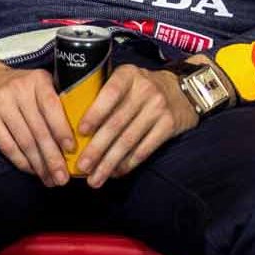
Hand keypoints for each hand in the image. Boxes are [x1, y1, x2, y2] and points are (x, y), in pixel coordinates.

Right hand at [0, 46, 74, 186]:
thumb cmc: (18, 87)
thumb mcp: (38, 84)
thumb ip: (57, 102)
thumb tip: (83, 138)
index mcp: (38, 79)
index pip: (52, 107)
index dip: (62, 130)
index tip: (72, 150)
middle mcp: (19, 88)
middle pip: (39, 129)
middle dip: (53, 157)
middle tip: (63, 178)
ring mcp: (0, 102)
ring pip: (24, 140)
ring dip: (39, 164)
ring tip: (50, 179)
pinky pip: (7, 145)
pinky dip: (21, 161)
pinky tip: (31, 170)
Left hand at [73, 64, 198, 186]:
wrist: (184, 90)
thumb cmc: (141, 87)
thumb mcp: (125, 79)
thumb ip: (103, 92)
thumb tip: (70, 119)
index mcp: (127, 75)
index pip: (109, 94)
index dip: (94, 113)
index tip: (80, 132)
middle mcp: (144, 90)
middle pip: (116, 124)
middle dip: (97, 148)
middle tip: (82, 166)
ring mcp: (159, 108)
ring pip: (129, 140)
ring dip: (109, 162)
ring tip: (95, 178)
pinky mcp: (169, 125)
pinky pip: (145, 148)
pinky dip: (128, 163)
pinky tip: (116, 172)